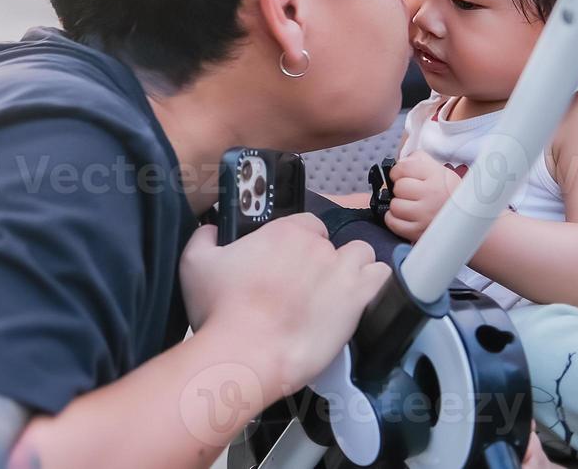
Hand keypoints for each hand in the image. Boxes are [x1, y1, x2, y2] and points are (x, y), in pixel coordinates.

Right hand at [178, 214, 389, 392]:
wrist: (247, 352)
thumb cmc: (221, 309)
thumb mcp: (195, 263)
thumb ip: (204, 237)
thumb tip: (213, 228)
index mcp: (283, 231)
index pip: (305, 224)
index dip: (298, 244)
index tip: (286, 264)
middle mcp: (317, 245)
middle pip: (330, 243)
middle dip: (320, 260)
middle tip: (303, 287)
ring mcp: (342, 271)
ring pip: (361, 255)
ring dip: (352, 268)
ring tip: (337, 291)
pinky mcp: (359, 299)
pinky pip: (382, 277)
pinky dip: (375, 284)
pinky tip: (360, 299)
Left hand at [385, 150, 463, 241]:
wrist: (468, 222)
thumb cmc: (449, 194)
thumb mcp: (440, 171)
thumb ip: (419, 160)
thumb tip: (400, 161)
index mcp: (438, 176)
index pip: (403, 167)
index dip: (398, 171)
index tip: (402, 176)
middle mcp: (433, 195)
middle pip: (398, 187)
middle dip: (401, 190)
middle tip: (412, 194)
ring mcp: (426, 215)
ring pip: (395, 206)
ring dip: (399, 206)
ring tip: (412, 206)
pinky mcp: (419, 232)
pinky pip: (393, 223)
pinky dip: (395, 220)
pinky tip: (407, 217)